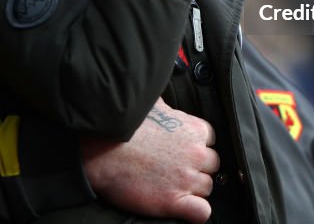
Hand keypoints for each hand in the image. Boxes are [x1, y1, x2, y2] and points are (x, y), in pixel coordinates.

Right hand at [81, 98, 218, 223]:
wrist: (101, 150)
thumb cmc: (123, 127)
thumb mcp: (152, 103)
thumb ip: (169, 106)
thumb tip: (167, 100)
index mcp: (194, 129)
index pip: (210, 140)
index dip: (196, 147)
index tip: (182, 151)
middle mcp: (196, 153)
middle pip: (212, 165)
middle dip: (196, 168)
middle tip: (174, 169)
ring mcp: (187, 178)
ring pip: (206, 188)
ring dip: (192, 189)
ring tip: (170, 184)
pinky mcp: (175, 201)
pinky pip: (202, 213)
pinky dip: (196, 211)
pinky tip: (182, 206)